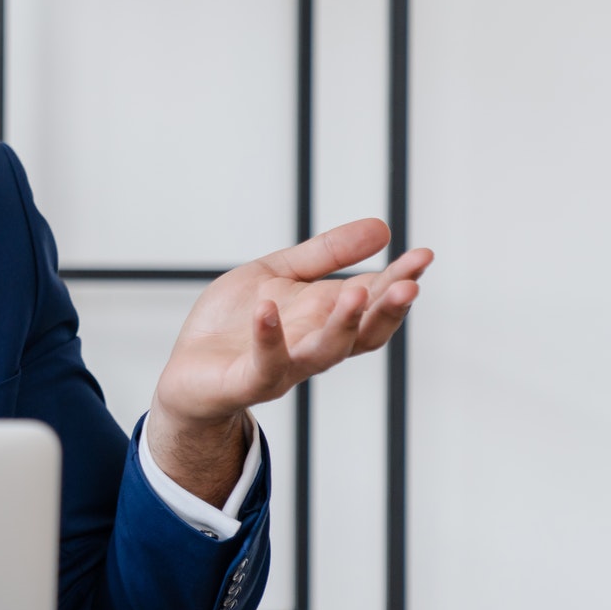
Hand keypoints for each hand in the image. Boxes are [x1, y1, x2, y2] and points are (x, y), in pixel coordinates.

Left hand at [148, 218, 432, 503]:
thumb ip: (325, 255)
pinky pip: (264, 364)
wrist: (187, 374)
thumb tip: (382, 228)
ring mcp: (283, 366)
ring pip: (324, 352)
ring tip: (356, 294)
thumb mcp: (277, 274)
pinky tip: (267, 307)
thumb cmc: (233, 325)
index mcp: (324, 317)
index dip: (399, 279)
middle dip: (388, 310)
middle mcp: (313, 345)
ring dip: (343, 325)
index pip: (373, 299)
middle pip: (362, 333)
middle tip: (411, 285)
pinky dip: (268, 337)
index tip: (423, 255)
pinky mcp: (247, 381)